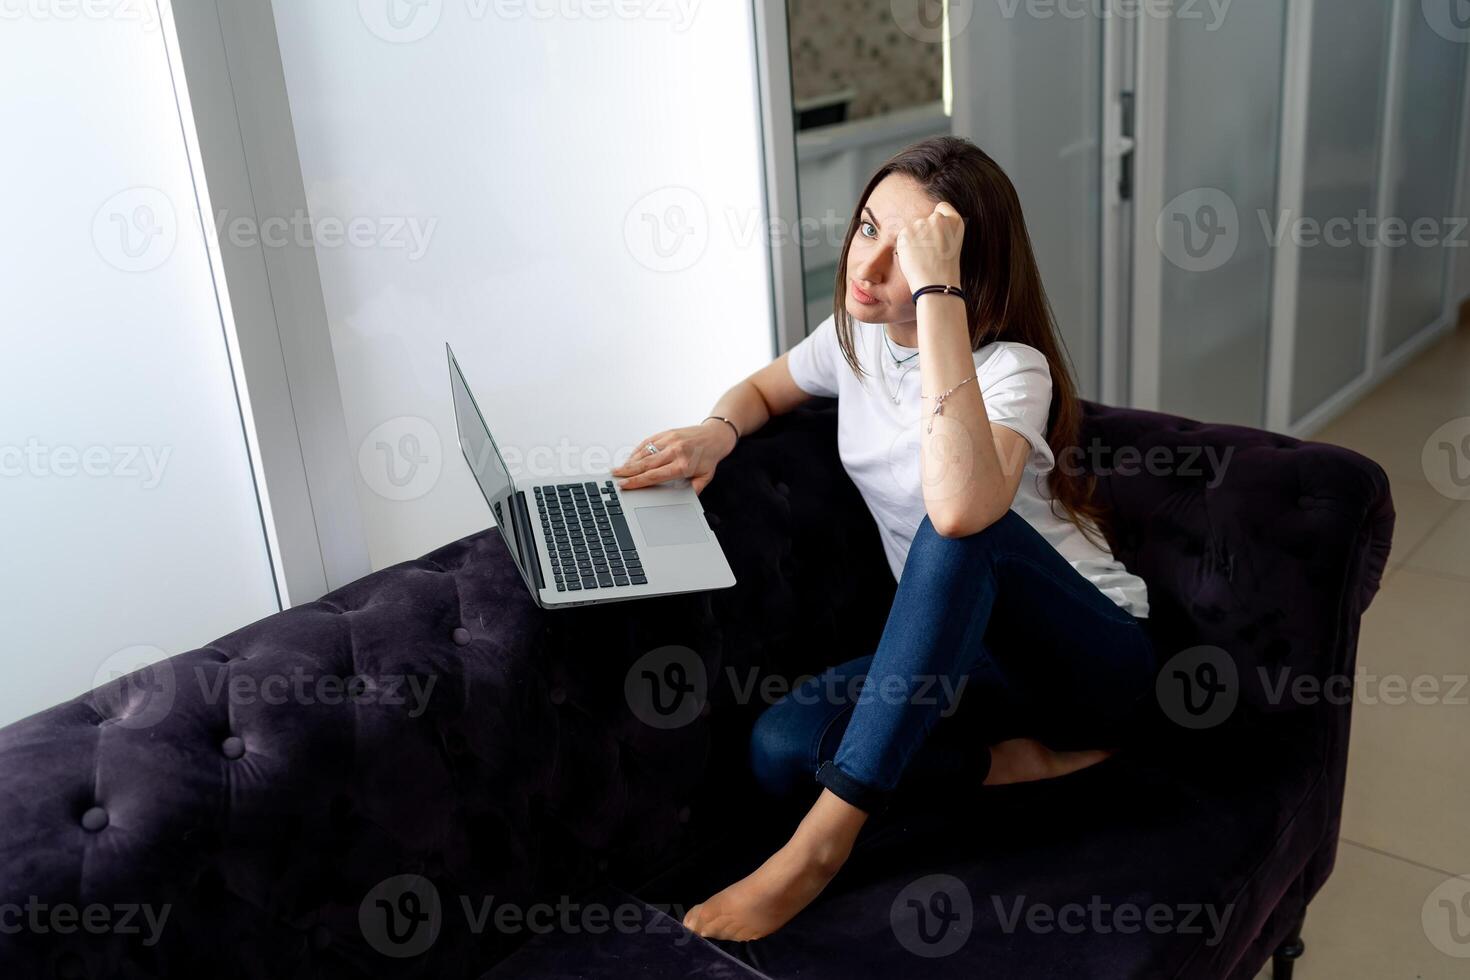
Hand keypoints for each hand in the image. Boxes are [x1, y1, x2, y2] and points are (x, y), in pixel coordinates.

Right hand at [611, 420, 736, 493]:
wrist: (716, 435)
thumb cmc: (710, 457)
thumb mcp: (705, 478)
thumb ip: (692, 491)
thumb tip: (682, 503)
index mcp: (682, 465)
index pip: (654, 476)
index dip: (636, 481)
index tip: (623, 485)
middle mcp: (674, 451)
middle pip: (645, 464)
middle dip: (627, 471)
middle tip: (614, 476)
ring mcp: (670, 440)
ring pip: (644, 452)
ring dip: (630, 461)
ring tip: (619, 469)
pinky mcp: (667, 432)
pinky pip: (648, 442)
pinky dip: (637, 451)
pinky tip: (631, 458)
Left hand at [895, 201, 964, 292]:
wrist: (935, 284)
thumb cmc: (945, 269)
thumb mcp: (953, 244)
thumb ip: (943, 229)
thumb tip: (927, 223)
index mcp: (955, 221)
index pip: (942, 207)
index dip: (939, 219)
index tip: (937, 233)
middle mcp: (938, 219)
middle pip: (926, 219)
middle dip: (925, 232)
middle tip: (929, 252)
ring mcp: (921, 224)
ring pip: (914, 228)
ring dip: (914, 239)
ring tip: (922, 256)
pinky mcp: (906, 232)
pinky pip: (904, 236)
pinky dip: (905, 245)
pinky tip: (914, 257)